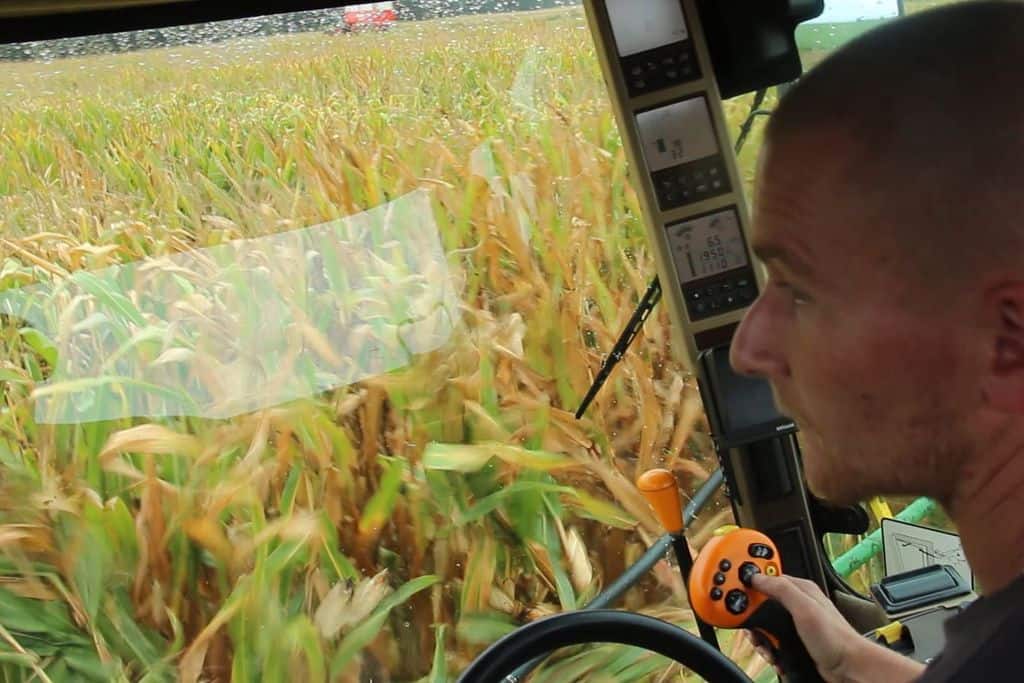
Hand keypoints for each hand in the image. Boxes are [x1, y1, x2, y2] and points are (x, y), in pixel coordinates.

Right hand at [748, 573, 865, 681]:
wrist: (848, 667)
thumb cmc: (835, 638)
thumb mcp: (805, 608)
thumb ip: (781, 589)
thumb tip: (757, 577)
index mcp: (799, 588)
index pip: (766, 576)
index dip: (748, 579)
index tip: (731, 584)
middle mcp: (795, 603)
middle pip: (760, 600)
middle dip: (749, 614)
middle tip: (747, 624)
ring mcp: (793, 621)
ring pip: (763, 621)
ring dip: (758, 634)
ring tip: (762, 643)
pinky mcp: (792, 638)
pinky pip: (770, 637)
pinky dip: (766, 645)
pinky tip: (771, 651)